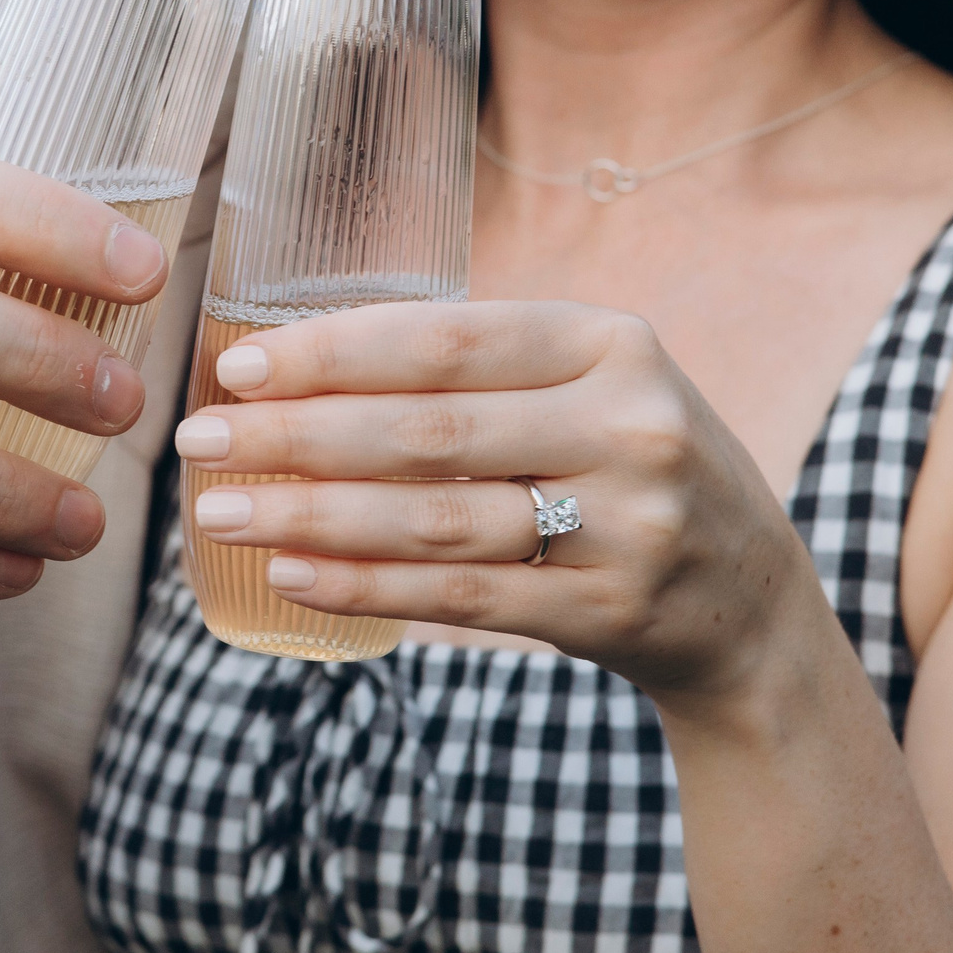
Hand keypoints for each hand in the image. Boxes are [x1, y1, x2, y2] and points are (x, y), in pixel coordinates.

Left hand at [173, 300, 827, 700]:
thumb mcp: (593, 385)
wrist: (750, 601)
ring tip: (222, 511)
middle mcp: (629, 425)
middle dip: (298, 434)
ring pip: (436, 520)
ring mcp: (627, 525)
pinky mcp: (609, 611)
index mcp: (612, 344)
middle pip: (429, 431)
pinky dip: (365, 586)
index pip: (447, 340)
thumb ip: (483, 366)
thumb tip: (303, 358)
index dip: (334, 351)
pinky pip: (460, 598)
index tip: (240, 364)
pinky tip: (290, 572)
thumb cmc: (628, 466)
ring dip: (312, 515)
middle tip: (201, 437)